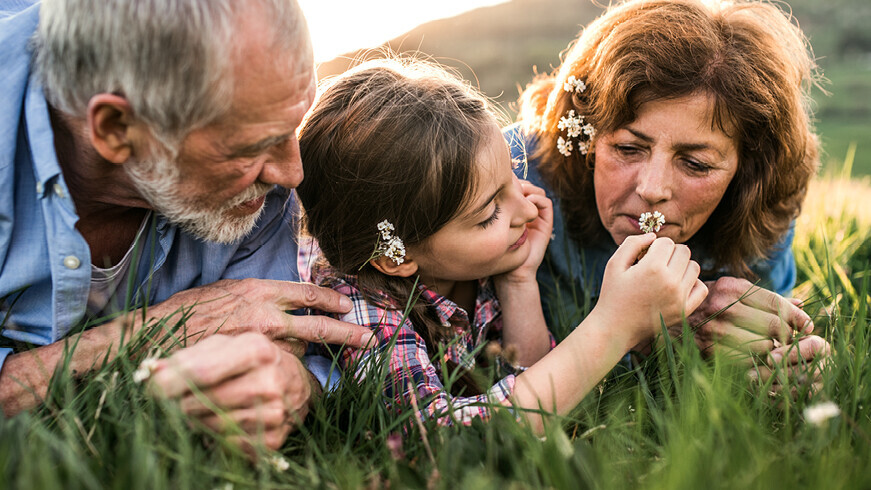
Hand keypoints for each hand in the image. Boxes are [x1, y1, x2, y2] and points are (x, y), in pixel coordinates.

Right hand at [137, 279, 373, 351]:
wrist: (162, 333)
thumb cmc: (193, 309)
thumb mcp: (231, 289)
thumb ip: (262, 295)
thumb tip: (287, 301)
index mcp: (262, 289)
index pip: (309, 294)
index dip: (334, 300)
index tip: (348, 305)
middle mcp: (266, 314)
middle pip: (318, 325)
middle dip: (347, 333)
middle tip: (369, 339)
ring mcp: (260, 342)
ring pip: (302, 349)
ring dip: (324, 353)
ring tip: (348, 356)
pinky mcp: (252, 362)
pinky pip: (281, 365)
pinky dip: (296, 367)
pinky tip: (307, 371)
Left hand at [148, 333, 314, 455]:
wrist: (296, 385)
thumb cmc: (252, 361)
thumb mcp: (225, 347)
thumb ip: (188, 357)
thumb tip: (151, 372)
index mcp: (256, 349)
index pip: (201, 370)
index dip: (169, 382)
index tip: (149, 388)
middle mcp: (268, 381)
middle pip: (203, 400)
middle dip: (180, 402)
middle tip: (174, 400)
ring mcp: (273, 413)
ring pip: (211, 424)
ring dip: (197, 419)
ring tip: (202, 408)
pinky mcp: (272, 440)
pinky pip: (226, 444)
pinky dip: (216, 435)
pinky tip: (221, 421)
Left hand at [497, 180, 553, 283]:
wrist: (510, 272)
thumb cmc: (495, 249)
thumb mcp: (489, 225)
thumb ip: (488, 211)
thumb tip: (480, 191)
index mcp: (514, 210)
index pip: (516, 186)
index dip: (509, 182)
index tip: (497, 185)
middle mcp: (526, 212)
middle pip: (527, 185)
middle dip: (518, 183)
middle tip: (507, 187)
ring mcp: (537, 217)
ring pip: (537, 191)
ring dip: (528, 189)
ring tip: (516, 195)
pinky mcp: (545, 224)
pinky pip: (546, 203)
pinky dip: (536, 199)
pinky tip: (524, 204)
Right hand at [592, 234, 707, 347]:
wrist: (615, 328)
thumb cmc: (613, 294)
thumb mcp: (614, 264)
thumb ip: (632, 243)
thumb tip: (653, 236)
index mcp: (652, 268)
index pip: (667, 242)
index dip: (655, 246)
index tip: (645, 256)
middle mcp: (670, 282)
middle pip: (684, 251)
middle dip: (670, 253)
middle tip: (656, 263)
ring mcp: (680, 297)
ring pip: (694, 267)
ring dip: (682, 266)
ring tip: (666, 274)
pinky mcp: (685, 310)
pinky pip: (701, 288)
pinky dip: (692, 283)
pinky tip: (677, 286)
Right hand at [679, 277, 812, 358]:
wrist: (663, 317)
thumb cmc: (705, 304)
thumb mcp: (731, 292)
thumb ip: (764, 298)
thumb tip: (800, 304)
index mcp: (730, 286)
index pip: (775, 302)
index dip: (797, 316)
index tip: (808, 325)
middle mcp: (721, 305)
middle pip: (773, 325)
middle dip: (789, 335)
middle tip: (794, 340)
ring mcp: (713, 328)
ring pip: (763, 345)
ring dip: (773, 350)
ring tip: (773, 348)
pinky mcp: (707, 349)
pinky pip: (746, 360)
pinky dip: (756, 362)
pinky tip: (756, 358)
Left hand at [748, 334, 830, 397]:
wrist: (785, 362)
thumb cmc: (782, 343)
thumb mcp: (783, 333)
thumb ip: (786, 328)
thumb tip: (788, 341)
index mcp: (821, 347)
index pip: (812, 348)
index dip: (790, 354)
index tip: (769, 358)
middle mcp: (825, 367)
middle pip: (807, 372)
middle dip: (778, 373)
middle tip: (752, 374)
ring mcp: (820, 385)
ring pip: (801, 390)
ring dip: (774, 388)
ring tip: (753, 384)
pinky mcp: (810, 399)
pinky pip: (795, 403)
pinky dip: (776, 400)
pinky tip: (758, 393)